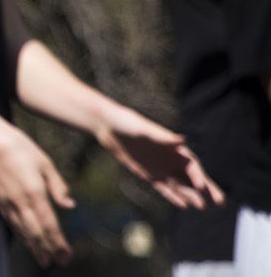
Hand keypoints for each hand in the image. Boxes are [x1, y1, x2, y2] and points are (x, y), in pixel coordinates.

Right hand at [0, 118, 73, 266]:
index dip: (58, 243)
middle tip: (60, 263)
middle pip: (35, 233)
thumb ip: (58, 186)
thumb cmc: (19, 147)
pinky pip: (11, 223)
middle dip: (48, 250)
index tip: (67, 255)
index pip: (49, 225)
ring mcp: (7, 202)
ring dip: (34, 248)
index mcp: (34, 192)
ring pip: (22, 231)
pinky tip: (26, 242)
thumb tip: (70, 205)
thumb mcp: (45, 162)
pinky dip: (20, 235)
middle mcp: (20, 201)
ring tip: (43, 261)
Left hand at [93, 104, 223, 208]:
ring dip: (192, 195)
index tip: (203, 187)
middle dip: (205, 189)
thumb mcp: (144, 129)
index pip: (191, 164)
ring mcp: (160, 166)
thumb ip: (162, 138)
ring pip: (180, 184)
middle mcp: (170, 158)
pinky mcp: (149, 173)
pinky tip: (184, 205)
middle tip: (221, 201)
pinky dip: (173, 196)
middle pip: (191, 177)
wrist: (110, 126)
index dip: (198, 176)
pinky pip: (164, 187)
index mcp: (173, 147)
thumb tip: (182, 140)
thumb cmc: (128, 123)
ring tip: (204, 208)